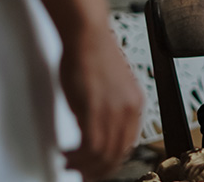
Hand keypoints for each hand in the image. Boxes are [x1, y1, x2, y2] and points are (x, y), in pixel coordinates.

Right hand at [61, 27, 143, 179]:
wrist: (88, 35)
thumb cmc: (94, 55)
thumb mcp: (111, 87)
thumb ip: (110, 108)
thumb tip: (100, 128)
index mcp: (136, 104)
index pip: (127, 144)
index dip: (111, 160)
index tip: (98, 166)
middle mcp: (130, 109)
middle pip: (117, 154)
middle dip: (98, 168)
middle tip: (82, 173)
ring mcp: (114, 110)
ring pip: (103, 154)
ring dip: (84, 164)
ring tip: (70, 163)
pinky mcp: (95, 108)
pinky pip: (91, 145)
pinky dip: (78, 156)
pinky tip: (67, 152)